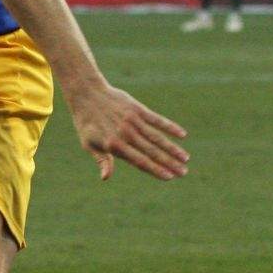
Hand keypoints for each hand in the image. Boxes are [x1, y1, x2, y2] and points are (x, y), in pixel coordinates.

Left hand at [67, 83, 188, 181]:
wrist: (87, 94)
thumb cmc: (86, 123)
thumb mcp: (89, 144)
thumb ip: (102, 160)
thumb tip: (105, 178)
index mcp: (114, 145)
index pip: (139, 161)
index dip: (155, 170)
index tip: (169, 177)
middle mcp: (126, 134)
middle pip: (152, 152)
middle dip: (169, 163)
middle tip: (183, 172)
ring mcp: (133, 121)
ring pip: (157, 137)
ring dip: (173, 148)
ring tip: (185, 159)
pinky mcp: (138, 109)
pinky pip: (157, 119)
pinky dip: (170, 127)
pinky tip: (183, 135)